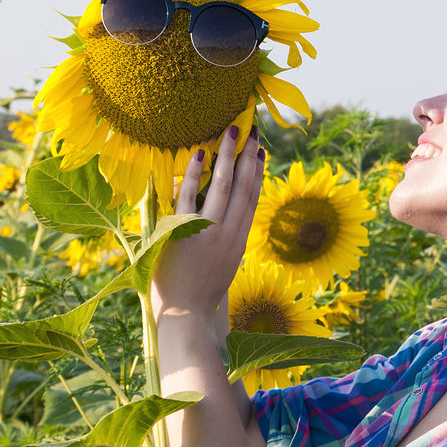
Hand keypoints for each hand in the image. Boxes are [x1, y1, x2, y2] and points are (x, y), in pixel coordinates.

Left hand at [151, 125, 264, 326]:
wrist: (186, 316)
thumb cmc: (200, 296)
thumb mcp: (222, 267)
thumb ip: (223, 241)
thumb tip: (219, 218)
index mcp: (239, 240)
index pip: (252, 199)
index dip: (258, 173)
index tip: (261, 152)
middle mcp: (230, 232)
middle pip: (244, 186)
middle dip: (248, 155)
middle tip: (253, 130)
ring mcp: (209, 231)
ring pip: (224, 185)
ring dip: (228, 154)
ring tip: (233, 130)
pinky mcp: (185, 231)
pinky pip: (190, 196)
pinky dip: (195, 174)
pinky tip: (199, 153)